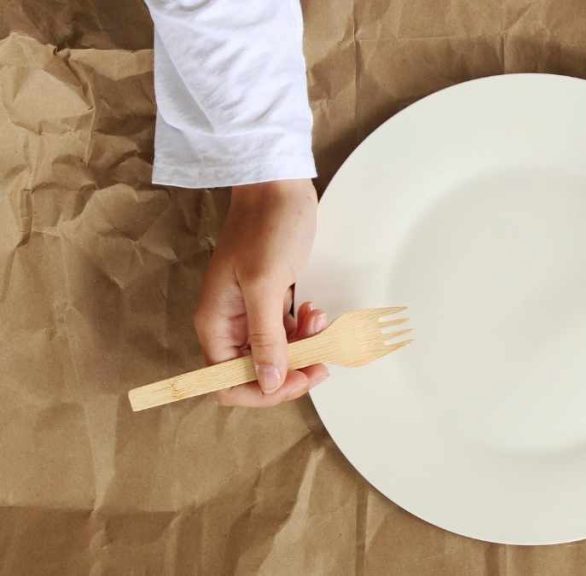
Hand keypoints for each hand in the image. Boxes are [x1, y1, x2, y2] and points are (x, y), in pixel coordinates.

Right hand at [194, 179, 329, 406]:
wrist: (277, 186)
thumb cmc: (266, 227)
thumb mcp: (265, 283)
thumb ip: (266, 337)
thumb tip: (269, 383)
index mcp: (216, 324)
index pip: (227, 382)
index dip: (263, 390)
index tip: (297, 377)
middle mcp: (230, 324)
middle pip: (256, 374)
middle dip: (290, 371)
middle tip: (322, 359)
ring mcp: (251, 313)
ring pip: (277, 355)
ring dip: (303, 348)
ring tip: (319, 321)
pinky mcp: (272, 301)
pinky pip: (287, 333)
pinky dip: (305, 330)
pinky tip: (315, 311)